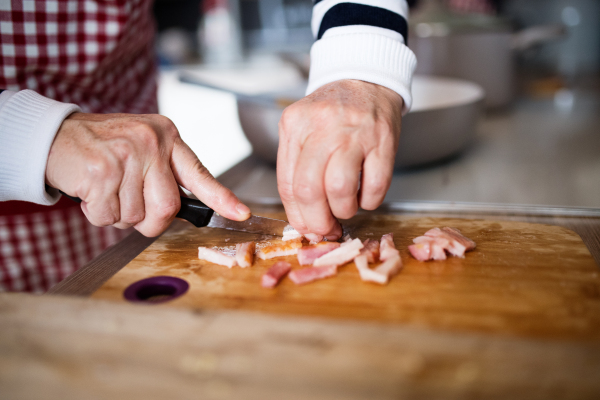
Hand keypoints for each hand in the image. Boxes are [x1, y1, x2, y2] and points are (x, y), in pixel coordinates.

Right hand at [46, 113, 250, 236]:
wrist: (56, 135)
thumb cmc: (104, 147)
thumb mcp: (143, 147)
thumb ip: (165, 173)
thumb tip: (190, 210)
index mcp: (167, 137)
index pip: (199, 173)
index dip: (222, 198)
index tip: (241, 214)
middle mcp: (151, 143)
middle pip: (167, 208)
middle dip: (150, 221)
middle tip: (132, 209)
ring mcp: (126, 155)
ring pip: (135, 216)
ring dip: (119, 215)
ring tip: (106, 190)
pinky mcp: (101, 170)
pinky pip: (108, 216)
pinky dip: (98, 214)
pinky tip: (91, 191)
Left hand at [277, 80, 402, 240]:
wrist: (365, 81)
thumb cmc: (332, 115)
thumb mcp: (303, 131)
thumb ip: (297, 170)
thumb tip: (305, 219)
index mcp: (294, 125)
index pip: (288, 184)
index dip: (297, 215)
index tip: (306, 227)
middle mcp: (321, 126)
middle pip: (309, 189)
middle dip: (317, 220)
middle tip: (326, 227)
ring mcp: (354, 132)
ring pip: (340, 190)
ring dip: (344, 210)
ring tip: (347, 206)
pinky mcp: (383, 140)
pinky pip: (376, 186)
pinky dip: (370, 201)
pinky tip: (366, 195)